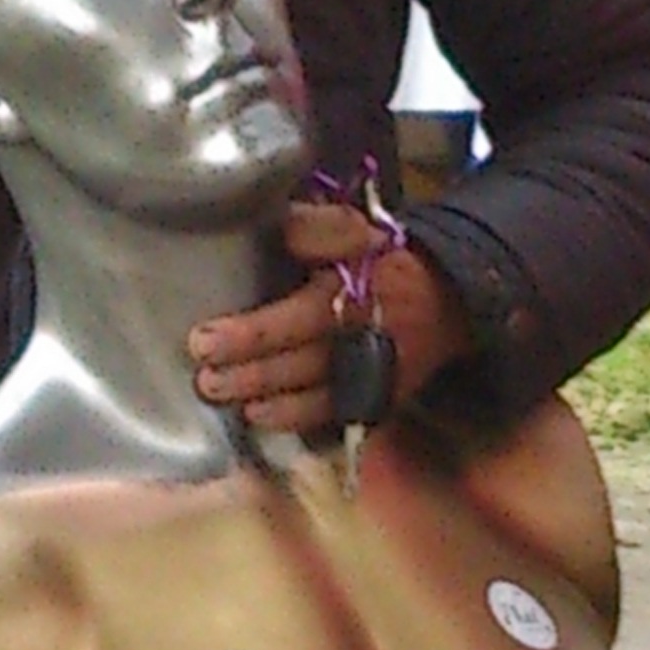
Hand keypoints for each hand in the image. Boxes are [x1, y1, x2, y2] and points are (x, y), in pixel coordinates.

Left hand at [190, 206, 467, 436]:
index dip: (252, 334)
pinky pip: (342, 415)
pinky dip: (304, 421)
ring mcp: (377, 372)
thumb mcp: (355, 229)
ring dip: (273, 403)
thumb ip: (318, 227)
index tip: (203, 340)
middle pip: (303, 362)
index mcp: (356, 289)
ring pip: (320, 395)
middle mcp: (366, 335)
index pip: (300, 317)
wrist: (445, 299)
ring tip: (234, 405)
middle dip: (252, 374)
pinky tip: (267, 419)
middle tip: (207, 381)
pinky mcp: (385, 397)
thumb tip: (280, 231)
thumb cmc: (380, 262)